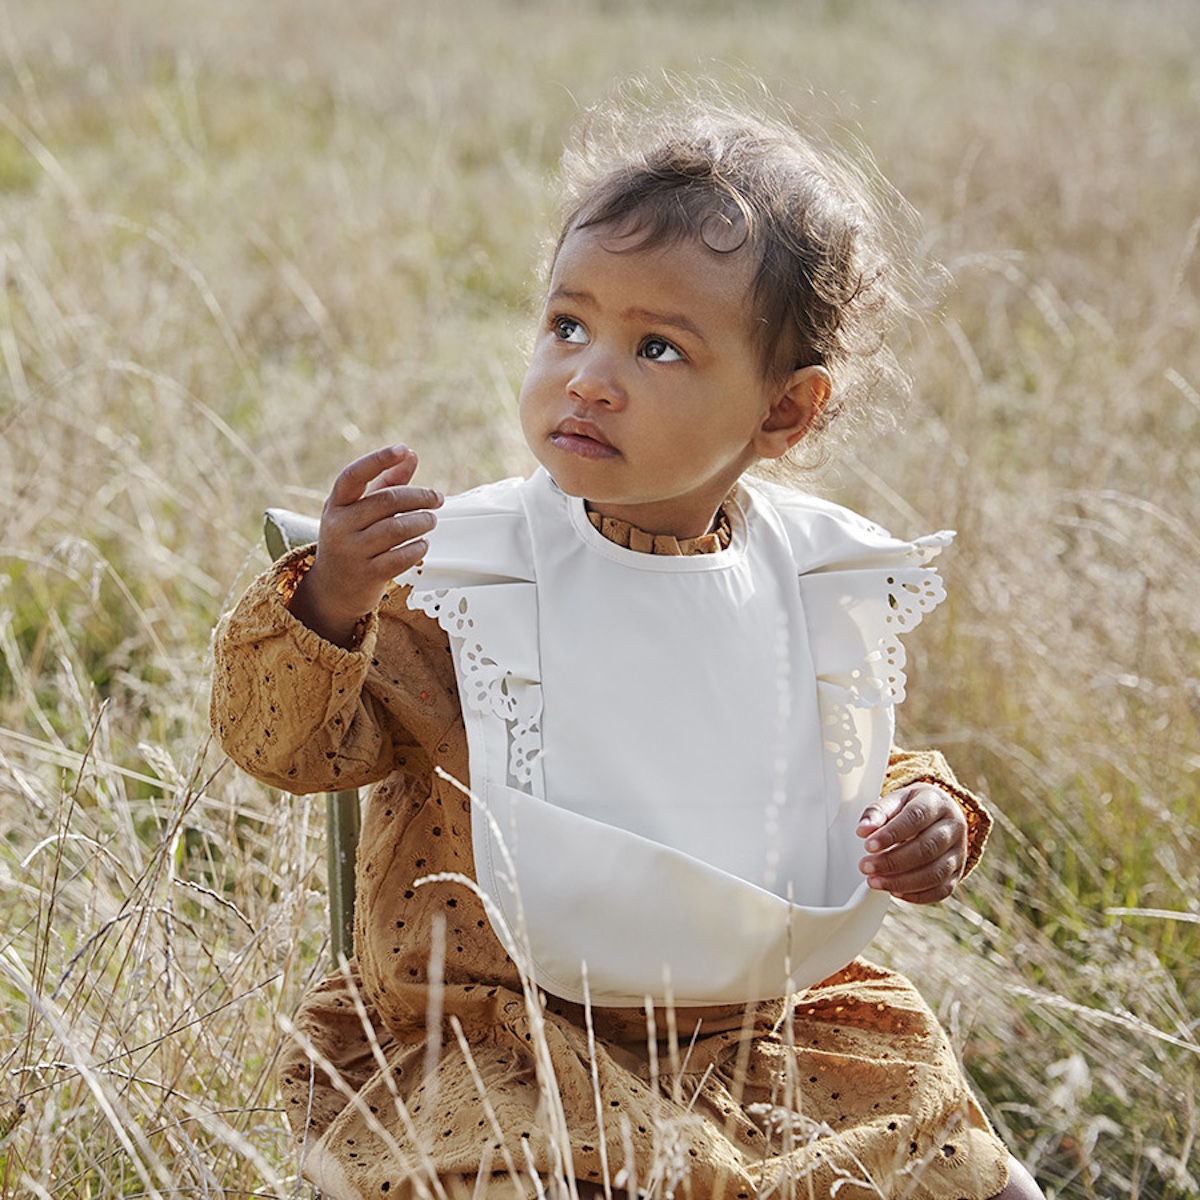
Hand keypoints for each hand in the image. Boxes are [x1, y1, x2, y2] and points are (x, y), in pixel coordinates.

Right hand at [287, 444, 442, 646]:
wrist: (332, 589)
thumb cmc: (352, 540)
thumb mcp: (360, 510)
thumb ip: (387, 482)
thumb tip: (411, 455)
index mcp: (336, 504)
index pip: (354, 475)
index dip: (379, 459)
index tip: (402, 449)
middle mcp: (340, 526)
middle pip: (387, 501)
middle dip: (419, 497)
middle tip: (437, 498)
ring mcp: (352, 552)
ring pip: (398, 528)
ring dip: (422, 521)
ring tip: (431, 520)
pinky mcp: (368, 575)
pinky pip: (402, 557)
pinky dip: (418, 548)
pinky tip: (423, 544)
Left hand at [856, 785, 968, 904]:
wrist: (939, 814)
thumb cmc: (913, 807)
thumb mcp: (895, 801)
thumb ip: (877, 813)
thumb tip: (863, 831)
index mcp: (936, 803)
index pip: (915, 818)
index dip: (891, 834)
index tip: (868, 846)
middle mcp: (953, 827)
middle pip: (926, 848)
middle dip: (892, 862)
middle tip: (866, 867)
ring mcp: (959, 852)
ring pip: (935, 873)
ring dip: (902, 882)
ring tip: (875, 881)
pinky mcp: (958, 872)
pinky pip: (941, 890)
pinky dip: (917, 895)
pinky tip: (894, 891)